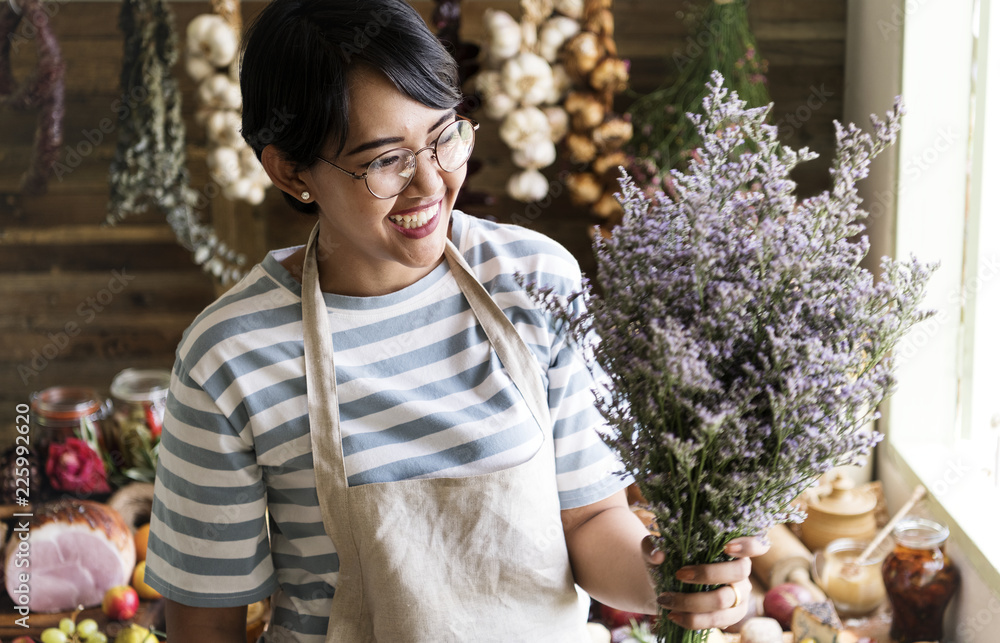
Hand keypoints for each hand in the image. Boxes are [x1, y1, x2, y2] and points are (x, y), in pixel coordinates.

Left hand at [642, 534, 769, 629]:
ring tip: (666, 600)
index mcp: (731, 548)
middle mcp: (741, 570)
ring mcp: (740, 595)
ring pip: (724, 600)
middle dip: (708, 574)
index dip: (747, 545)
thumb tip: (659, 555)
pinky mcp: (732, 616)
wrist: (665, 586)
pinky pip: (717, 621)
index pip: (754, 544)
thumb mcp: (656, 550)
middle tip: (679, 575)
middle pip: (739, 571)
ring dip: (692, 602)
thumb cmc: (667, 562)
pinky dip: (693, 620)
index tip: (726, 546)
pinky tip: (673, 615)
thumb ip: (652, 546)